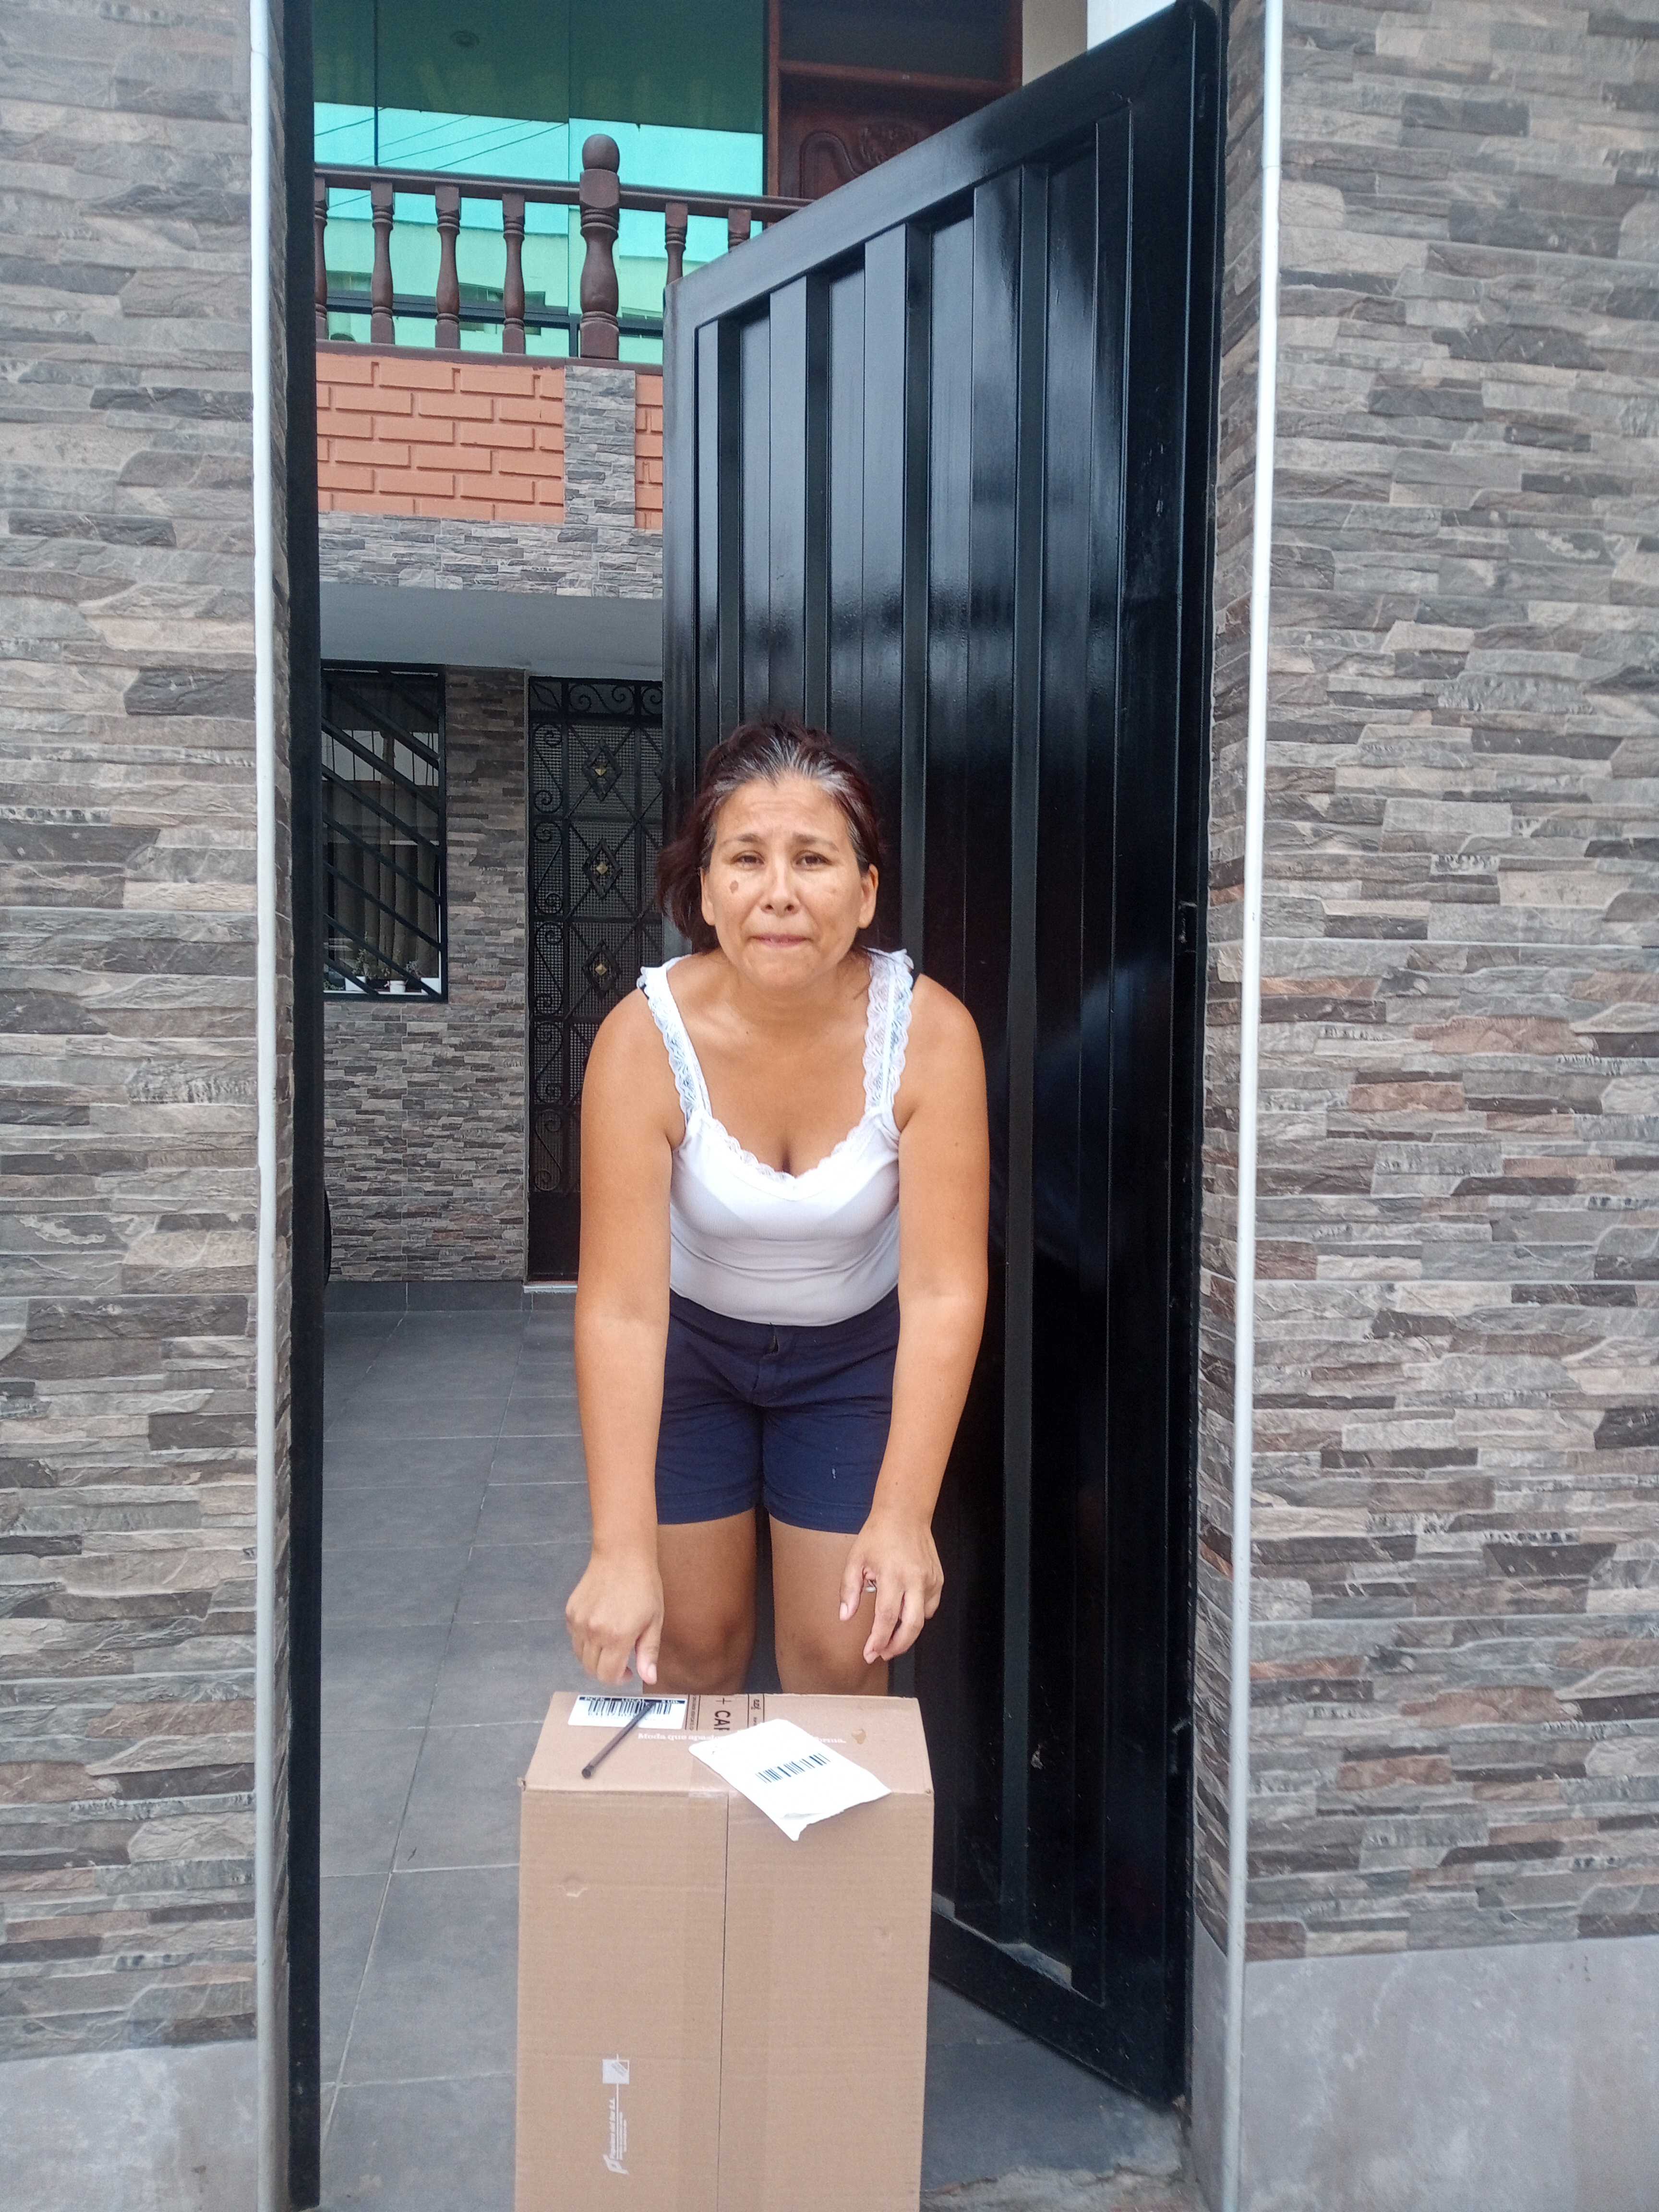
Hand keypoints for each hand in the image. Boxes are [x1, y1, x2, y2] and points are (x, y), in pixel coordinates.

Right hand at [565, 1544, 663, 1686]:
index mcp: (617, 1636)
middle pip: (591, 1669)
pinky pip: (574, 1638)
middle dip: (606, 1670)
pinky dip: (584, 1640)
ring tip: (610, 1643)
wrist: (622, 1556)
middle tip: (620, 1660)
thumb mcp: (654, 1620)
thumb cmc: (644, 1587)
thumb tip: (649, 1679)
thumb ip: (648, 1652)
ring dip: (594, 1657)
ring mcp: (579, 1622)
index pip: (607, 1675)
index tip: (628, 1671)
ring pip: (580, 1656)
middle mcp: (594, 1632)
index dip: (618, 1679)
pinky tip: (599, 1628)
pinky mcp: (570, 1612)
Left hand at [838, 1511, 942, 1665]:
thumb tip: (845, 1616)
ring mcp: (931, 1580)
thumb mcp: (855, 1559)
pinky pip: (931, 1607)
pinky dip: (919, 1616)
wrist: (905, 1514)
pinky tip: (905, 1617)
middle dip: (897, 1646)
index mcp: (893, 1575)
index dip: (878, 1640)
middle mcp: (916, 1580)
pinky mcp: (939, 1579)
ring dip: (907, 1634)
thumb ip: (849, 1589)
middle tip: (883, 1655)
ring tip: (891, 1639)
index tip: (869, 1653)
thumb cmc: (877, 1535)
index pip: (886, 1617)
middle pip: (911, 1626)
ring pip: (923, 1619)